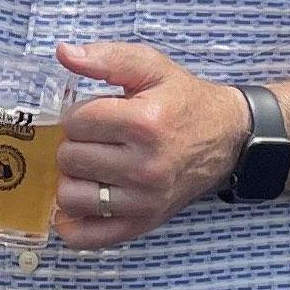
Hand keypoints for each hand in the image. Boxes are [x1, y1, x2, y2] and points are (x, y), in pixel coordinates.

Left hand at [51, 43, 253, 248]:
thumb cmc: (183, 100)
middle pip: (70, 158)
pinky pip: (89, 237)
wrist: (226, 139)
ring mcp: (144, 201)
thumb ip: (106, 58)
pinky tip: (80, 205)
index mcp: (144, 123)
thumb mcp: (151, 67)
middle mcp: (145, 167)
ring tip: (94, 167)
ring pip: (70, 197)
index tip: (98, 114)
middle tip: (99, 140)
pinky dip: (74, 224)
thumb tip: (64, 52)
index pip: (75, 122)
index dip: (79, 114)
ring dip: (74, 180)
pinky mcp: (143, 223)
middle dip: (77, 144)